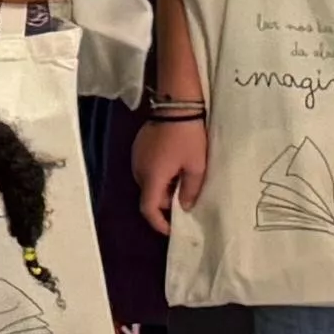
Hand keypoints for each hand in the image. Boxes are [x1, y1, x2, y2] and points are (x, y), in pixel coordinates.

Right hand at [131, 115, 207, 230]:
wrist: (176, 105)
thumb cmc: (188, 137)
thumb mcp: (196, 166)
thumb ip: (190, 190)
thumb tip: (184, 206)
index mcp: (152, 177)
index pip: (149, 209)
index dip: (159, 223)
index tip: (172, 229)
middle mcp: (138, 170)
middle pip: (149, 195)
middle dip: (165, 202)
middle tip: (185, 199)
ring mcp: (136, 157)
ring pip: (148, 182)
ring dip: (162, 186)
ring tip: (181, 180)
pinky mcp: (138, 147)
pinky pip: (146, 168)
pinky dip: (158, 173)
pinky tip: (173, 164)